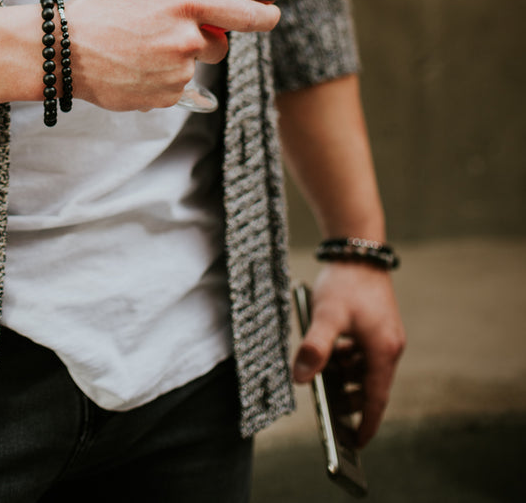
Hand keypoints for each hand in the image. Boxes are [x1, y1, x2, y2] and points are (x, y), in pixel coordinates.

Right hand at [67, 0, 280, 112]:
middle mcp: (188, 40)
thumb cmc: (97, 3)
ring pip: (196, 65)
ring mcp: (176, 72)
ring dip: (180, 57)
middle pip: (219, 43)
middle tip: (171, 25)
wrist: (62, 51)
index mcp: (187, 3)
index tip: (273, 14)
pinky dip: (162, 79)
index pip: (246, 15)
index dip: (265, 16)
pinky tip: (137, 63)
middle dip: (205, 35)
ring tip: (146, 43)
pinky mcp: (163, 98)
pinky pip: (176, 88)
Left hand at [293, 261, 405, 446]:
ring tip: (325, 379)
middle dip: (351, 400)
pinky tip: (330, 352)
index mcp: (383, 351)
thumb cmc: (345, 282)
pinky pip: (363, 352)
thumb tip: (300, 378)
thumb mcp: (326, 316)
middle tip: (331, 412)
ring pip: (365, 368)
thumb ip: (314, 348)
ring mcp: (385, 334)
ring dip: (346, 377)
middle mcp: (389, 345)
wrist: (358, 247)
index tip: (356, 445)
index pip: (376, 400)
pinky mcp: (376, 324)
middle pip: (371, 386)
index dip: (366, 424)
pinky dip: (348, 358)